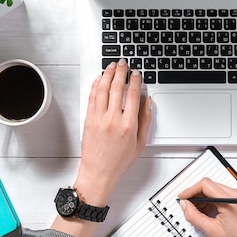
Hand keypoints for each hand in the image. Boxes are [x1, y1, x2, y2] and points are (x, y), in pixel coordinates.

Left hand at [52, 59, 151, 236]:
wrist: (99, 173)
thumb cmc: (119, 161)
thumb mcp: (140, 143)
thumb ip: (146, 120)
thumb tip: (148, 102)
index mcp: (129, 125)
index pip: (133, 95)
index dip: (135, 80)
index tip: (136, 74)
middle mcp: (113, 119)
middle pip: (117, 88)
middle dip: (120, 72)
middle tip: (123, 64)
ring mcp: (99, 118)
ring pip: (102, 89)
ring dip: (107, 75)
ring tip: (111, 67)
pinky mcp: (88, 120)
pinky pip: (92, 98)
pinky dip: (95, 86)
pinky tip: (98, 80)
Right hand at [179, 178, 236, 236]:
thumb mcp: (213, 231)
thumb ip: (195, 216)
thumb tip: (185, 206)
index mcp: (230, 200)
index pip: (205, 184)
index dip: (190, 191)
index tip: (182, 198)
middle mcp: (236, 195)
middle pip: (209, 186)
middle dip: (196, 196)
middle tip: (188, 208)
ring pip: (214, 191)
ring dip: (203, 201)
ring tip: (199, 216)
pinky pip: (220, 197)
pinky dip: (211, 204)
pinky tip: (208, 216)